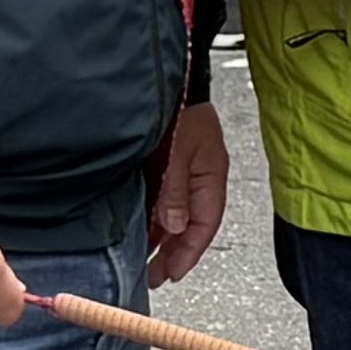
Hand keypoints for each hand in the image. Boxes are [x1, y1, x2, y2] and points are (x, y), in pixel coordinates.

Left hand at [147, 97, 230, 283]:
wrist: (169, 73)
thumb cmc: (178, 104)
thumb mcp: (177, 152)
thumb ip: (175, 191)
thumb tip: (172, 227)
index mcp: (211, 174)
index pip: (205, 224)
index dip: (189, 252)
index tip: (172, 274)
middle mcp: (198, 175)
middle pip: (189, 224)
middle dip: (172, 252)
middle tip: (153, 276)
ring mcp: (181, 170)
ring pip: (173, 214)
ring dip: (160, 237)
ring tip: (143, 259)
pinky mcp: (163, 163)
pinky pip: (161, 199)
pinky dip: (151, 217)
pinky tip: (139, 228)